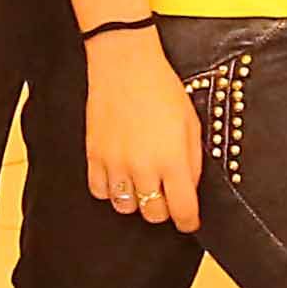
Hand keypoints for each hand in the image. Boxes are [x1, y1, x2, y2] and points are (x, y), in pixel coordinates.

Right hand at [79, 24, 198, 231]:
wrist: (124, 65)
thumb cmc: (161, 89)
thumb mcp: (191, 124)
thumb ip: (192, 161)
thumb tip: (189, 188)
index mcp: (172, 160)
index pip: (183, 210)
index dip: (189, 222)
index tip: (189, 222)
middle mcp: (143, 167)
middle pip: (154, 214)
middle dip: (164, 209)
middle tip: (166, 194)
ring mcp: (115, 163)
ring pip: (126, 207)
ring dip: (136, 200)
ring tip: (141, 182)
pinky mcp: (94, 156)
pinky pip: (101, 191)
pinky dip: (111, 190)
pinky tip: (120, 175)